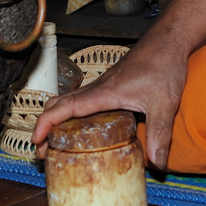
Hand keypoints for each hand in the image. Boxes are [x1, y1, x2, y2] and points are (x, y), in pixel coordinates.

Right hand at [33, 35, 189, 168]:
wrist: (169, 41)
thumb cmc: (164, 63)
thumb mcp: (165, 103)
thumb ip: (160, 133)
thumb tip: (157, 164)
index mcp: (104, 92)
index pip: (65, 107)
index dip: (46, 124)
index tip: (36, 141)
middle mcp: (99, 88)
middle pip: (59, 104)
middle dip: (45, 127)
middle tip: (44, 150)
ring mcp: (103, 86)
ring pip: (69, 101)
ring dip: (57, 120)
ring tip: (58, 143)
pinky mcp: (111, 86)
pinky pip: (83, 100)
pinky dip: (73, 114)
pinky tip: (85, 128)